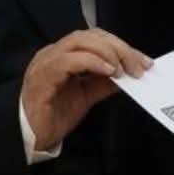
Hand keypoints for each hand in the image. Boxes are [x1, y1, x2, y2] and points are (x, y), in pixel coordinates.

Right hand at [21, 28, 149, 152]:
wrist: (30, 138)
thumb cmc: (52, 116)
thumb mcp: (86, 96)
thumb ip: (103, 83)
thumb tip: (126, 73)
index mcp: (63, 55)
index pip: (95, 38)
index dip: (121, 46)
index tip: (143, 61)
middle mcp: (53, 53)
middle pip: (90, 35)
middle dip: (118, 47)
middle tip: (137, 65)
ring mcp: (46, 62)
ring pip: (80, 42)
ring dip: (108, 52)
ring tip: (123, 68)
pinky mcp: (42, 77)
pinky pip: (69, 60)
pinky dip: (92, 61)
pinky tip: (108, 70)